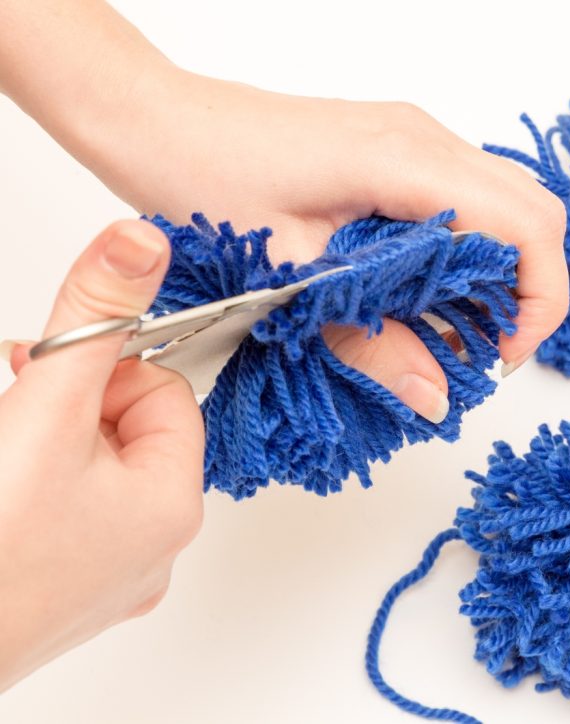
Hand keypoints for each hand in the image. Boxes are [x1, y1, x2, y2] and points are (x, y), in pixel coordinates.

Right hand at [0, 220, 203, 691]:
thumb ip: (94, 320)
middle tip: (17, 410)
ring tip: (5, 452)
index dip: (108, 367)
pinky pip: (65, 516)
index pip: (165, 394)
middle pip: (128, 432)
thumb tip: (142, 241)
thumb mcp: (45, 408)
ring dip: (47, 443)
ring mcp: (107, 579)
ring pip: (91, 473)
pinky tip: (4, 491)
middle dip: (70, 405)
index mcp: (173, 504)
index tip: (50, 368)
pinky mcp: (62, 598)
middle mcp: (154, 548)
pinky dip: (35, 488)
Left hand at [93, 70, 566, 420]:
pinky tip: (429, 289)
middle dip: (533, 288)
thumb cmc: (204, 181)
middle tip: (488, 347)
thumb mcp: (291, 278)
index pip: (528, 227)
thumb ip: (374, 342)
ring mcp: (415, 137)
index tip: (503, 354)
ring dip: (505, 268)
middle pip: (537, 210)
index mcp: (406, 163)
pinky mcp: (400, 147)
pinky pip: (471, 195)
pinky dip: (474, 248)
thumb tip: (436, 395)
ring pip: (510, 201)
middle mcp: (424, 138)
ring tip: (456, 326)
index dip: (539, 300)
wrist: (157, 120)